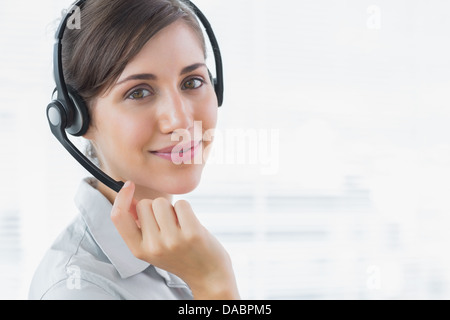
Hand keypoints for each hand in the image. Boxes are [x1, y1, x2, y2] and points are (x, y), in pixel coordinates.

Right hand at [111, 181, 239, 299]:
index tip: (129, 186)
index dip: (121, 197)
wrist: (208, 274)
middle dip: (156, 208)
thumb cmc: (180, 255)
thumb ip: (139, 226)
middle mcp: (153, 246)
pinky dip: (186, 209)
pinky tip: (190, 224)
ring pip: (162, 203)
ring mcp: (172, 240)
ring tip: (180, 226)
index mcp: (139, 250)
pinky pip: (181, 204)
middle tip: (169, 225)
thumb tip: (129, 197)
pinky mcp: (192, 233)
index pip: (118, 217)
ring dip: (171, 208)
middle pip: (145, 204)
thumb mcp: (153, 247)